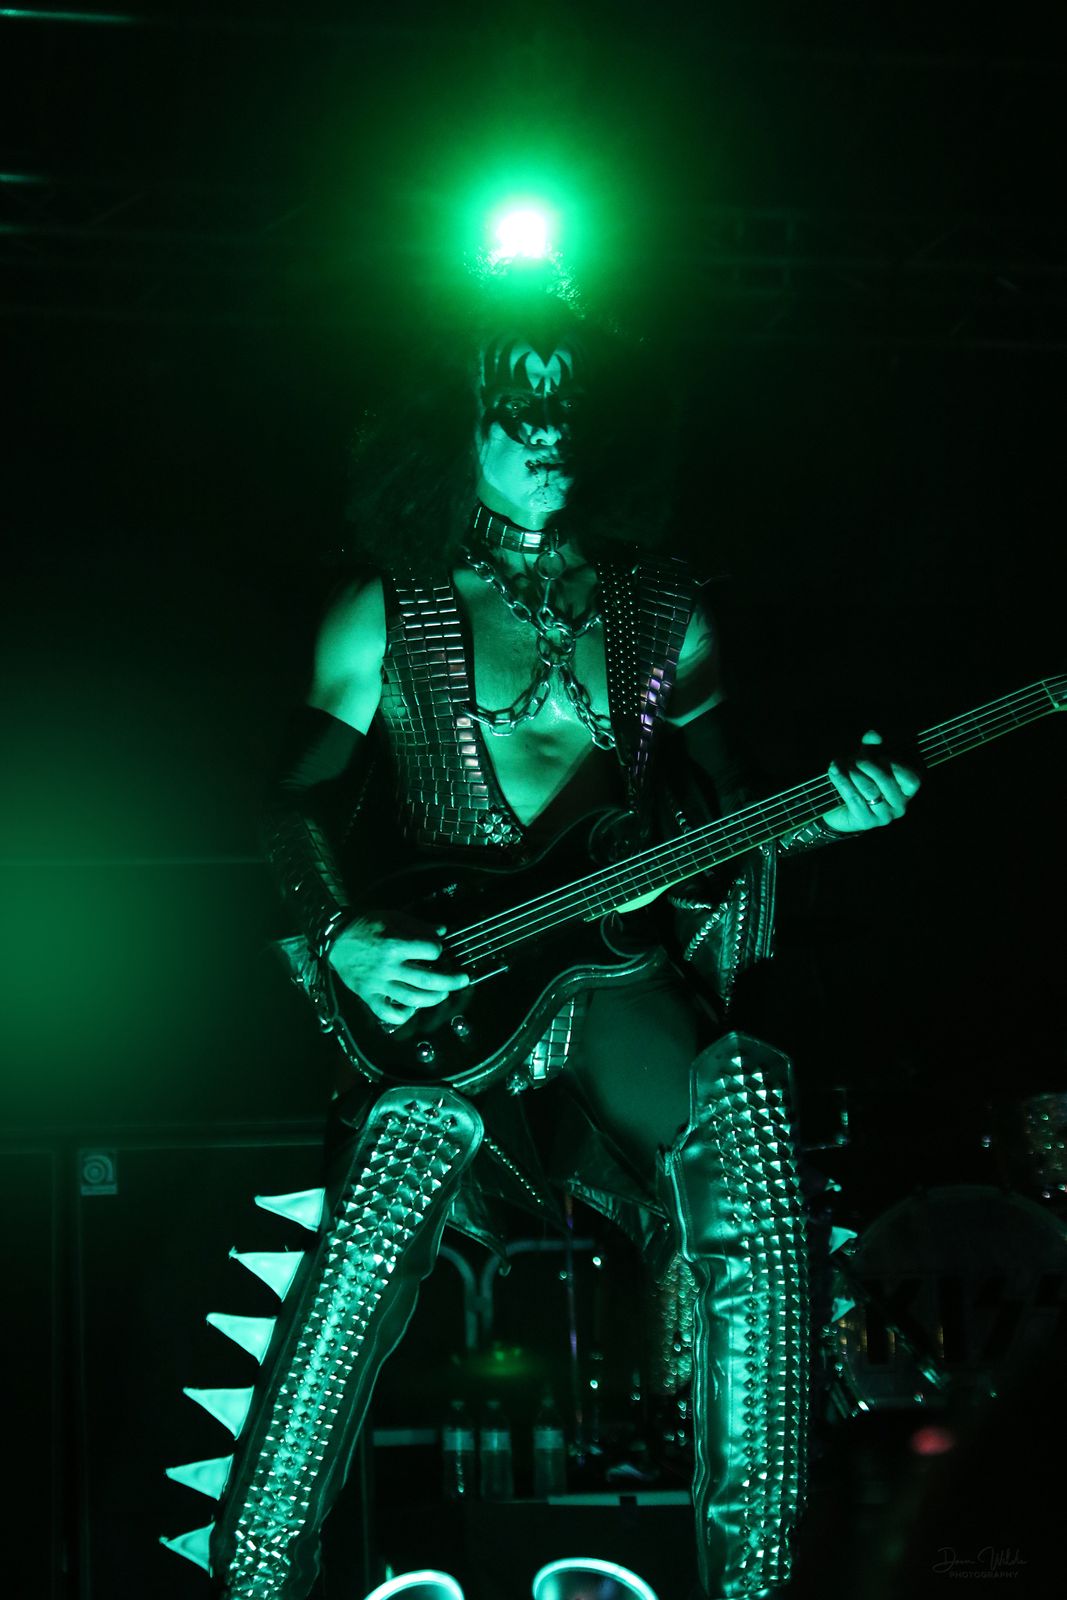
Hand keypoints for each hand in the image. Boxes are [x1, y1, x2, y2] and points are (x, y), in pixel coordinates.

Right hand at [327, 911, 469, 1023]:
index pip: (430, 951)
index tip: (437, 949)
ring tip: (444, 993)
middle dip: (450, 981)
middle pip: (427, 979)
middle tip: (463, 980)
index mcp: (395, 944)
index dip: (438, 949)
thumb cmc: (366, 925)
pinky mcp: (367, 995)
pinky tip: (412, 1009)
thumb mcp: (393, 918)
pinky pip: (387, 1013)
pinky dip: (402, 1015)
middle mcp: (388, 967)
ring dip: (433, 998)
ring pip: (412, 998)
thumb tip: (442, 931)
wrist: (335, 938)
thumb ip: (419, 926)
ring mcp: (377, 984)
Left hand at [821, 730, 921, 833]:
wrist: (840, 808)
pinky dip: (842, 782)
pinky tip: (833, 771)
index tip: (879, 757)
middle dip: (869, 765)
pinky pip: (854, 798)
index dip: (895, 765)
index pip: (912, 779)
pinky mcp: (866, 822)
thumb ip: (871, 746)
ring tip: (840, 764)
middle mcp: (900, 806)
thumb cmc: (859, 780)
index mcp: (907, 792)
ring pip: (870, 789)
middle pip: (887, 781)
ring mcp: (884, 817)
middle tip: (855, 759)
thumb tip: (873, 734)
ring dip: (853, 773)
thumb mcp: (866, 760)